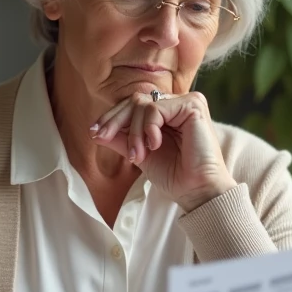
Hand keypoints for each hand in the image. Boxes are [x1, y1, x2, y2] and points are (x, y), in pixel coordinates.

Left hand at [90, 90, 236, 211]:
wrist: (196, 190)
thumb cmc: (175, 176)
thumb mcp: (140, 156)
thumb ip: (121, 141)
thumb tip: (95, 132)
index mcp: (166, 115)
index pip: (133, 106)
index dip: (112, 118)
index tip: (95, 133)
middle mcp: (176, 105)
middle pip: (135, 101)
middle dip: (115, 121)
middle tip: (103, 138)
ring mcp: (185, 103)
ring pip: (142, 104)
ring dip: (133, 132)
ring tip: (137, 155)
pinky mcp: (193, 105)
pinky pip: (156, 108)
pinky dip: (148, 127)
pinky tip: (154, 145)